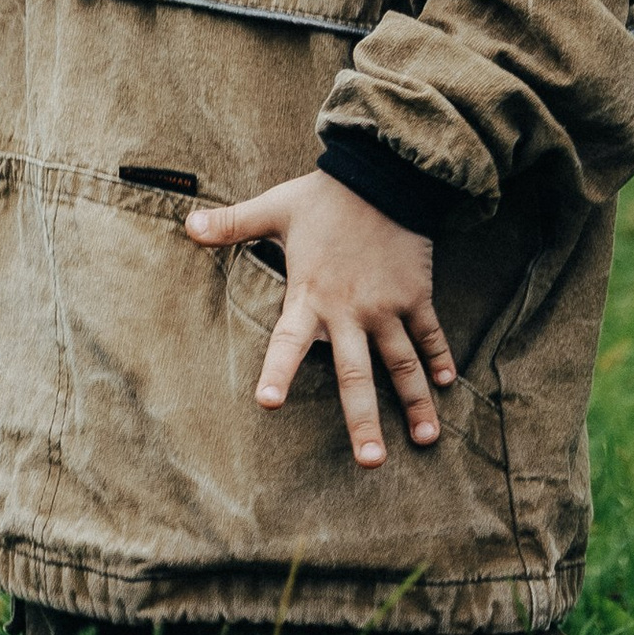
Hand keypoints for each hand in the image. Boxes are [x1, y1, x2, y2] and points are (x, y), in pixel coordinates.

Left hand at [186, 170, 454, 467]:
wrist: (383, 173)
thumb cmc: (324, 196)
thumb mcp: (274, 208)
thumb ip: (231, 224)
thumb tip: (185, 226)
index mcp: (310, 295)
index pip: (288, 341)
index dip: (277, 371)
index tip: (268, 404)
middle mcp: (350, 311)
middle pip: (357, 375)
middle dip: (364, 421)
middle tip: (370, 462)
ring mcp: (387, 306)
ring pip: (403, 364)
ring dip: (415, 403)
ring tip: (425, 440)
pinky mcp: (416, 294)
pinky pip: (429, 333)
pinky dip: (439, 359)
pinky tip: (448, 385)